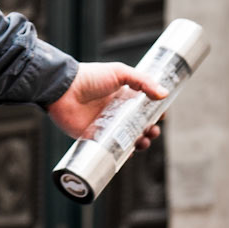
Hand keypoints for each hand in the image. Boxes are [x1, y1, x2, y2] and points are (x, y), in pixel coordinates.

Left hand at [46, 62, 166, 150]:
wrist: (64, 89)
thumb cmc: (90, 77)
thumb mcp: (120, 73)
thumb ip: (143, 82)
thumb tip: (164, 94)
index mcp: (124, 96)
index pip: (145, 107)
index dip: (155, 113)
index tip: (162, 116)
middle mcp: (116, 112)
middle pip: (139, 126)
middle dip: (150, 130)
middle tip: (152, 131)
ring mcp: (105, 126)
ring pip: (127, 139)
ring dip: (139, 143)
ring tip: (143, 142)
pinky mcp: (94, 138)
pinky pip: (110, 149)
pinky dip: (121, 154)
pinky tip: (128, 153)